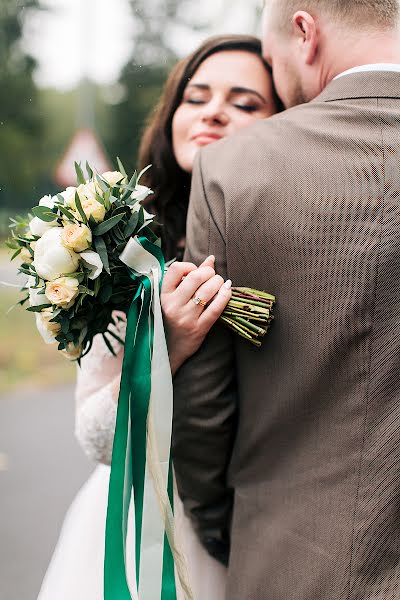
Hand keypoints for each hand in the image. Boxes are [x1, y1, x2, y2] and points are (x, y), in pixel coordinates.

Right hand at [161, 255, 231, 374]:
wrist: (168, 350)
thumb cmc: (171, 319)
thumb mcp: (173, 298)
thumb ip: (189, 277)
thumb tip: (211, 259)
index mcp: (163, 295)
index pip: (176, 269)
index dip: (190, 266)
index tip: (194, 272)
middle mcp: (173, 305)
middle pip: (196, 277)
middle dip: (209, 273)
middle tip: (213, 277)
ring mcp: (186, 318)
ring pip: (208, 291)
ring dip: (219, 282)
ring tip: (220, 283)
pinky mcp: (199, 329)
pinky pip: (216, 308)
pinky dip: (225, 295)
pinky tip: (228, 289)